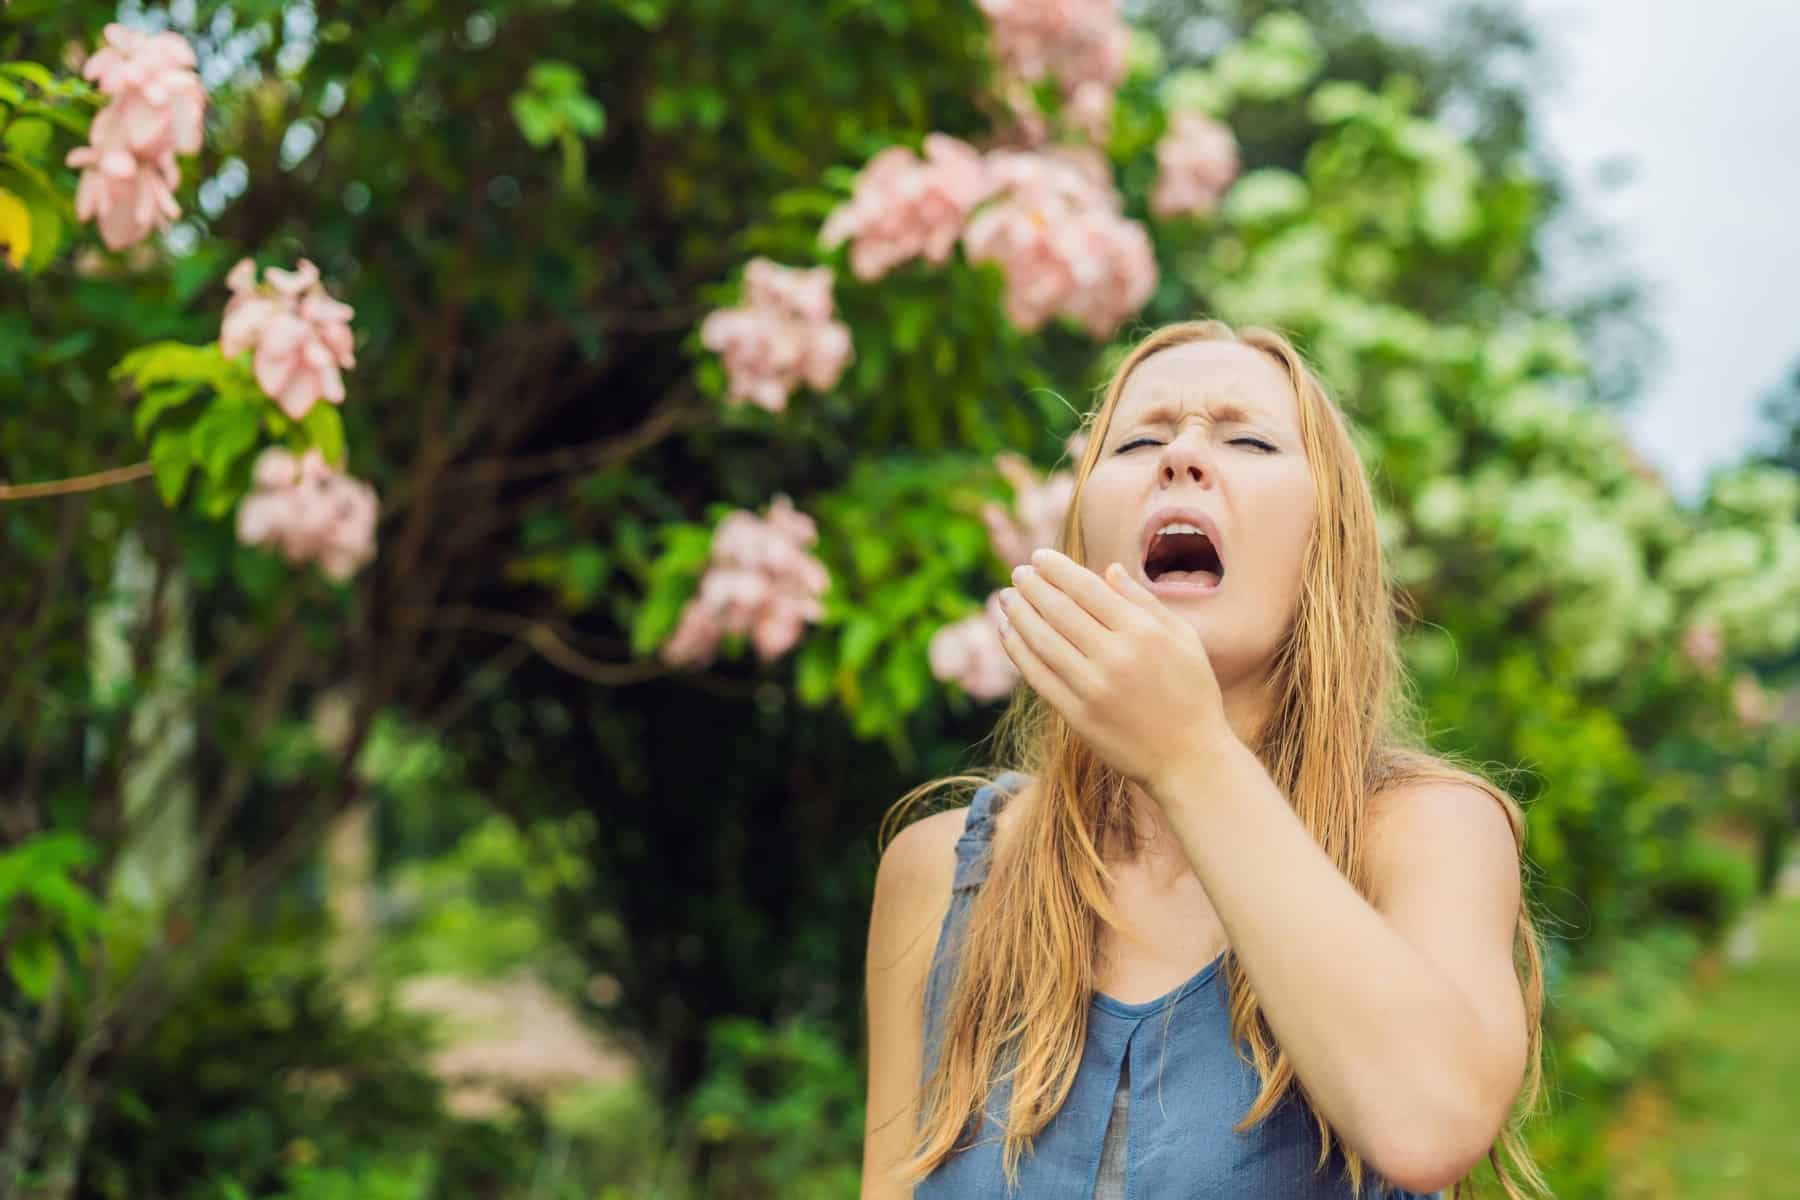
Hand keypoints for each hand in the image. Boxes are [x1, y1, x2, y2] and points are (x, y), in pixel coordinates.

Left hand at [996, 547, 1235, 798]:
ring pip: (1042, 641)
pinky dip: (1018, 651)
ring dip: (1018, 614)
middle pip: (1059, 610)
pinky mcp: (1078, 716)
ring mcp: (1093, 688)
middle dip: (1032, 586)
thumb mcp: (1184, 639)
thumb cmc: (1192, 693)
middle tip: (1017, 573)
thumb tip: (1108, 569)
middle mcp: (1116, 657)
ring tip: (1006, 598)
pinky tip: (1008, 633)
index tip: (1038, 558)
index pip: (1087, 589)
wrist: (1191, 760)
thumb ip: (1145, 602)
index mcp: (1144, 632)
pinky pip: (1038, 676)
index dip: (1057, 570)